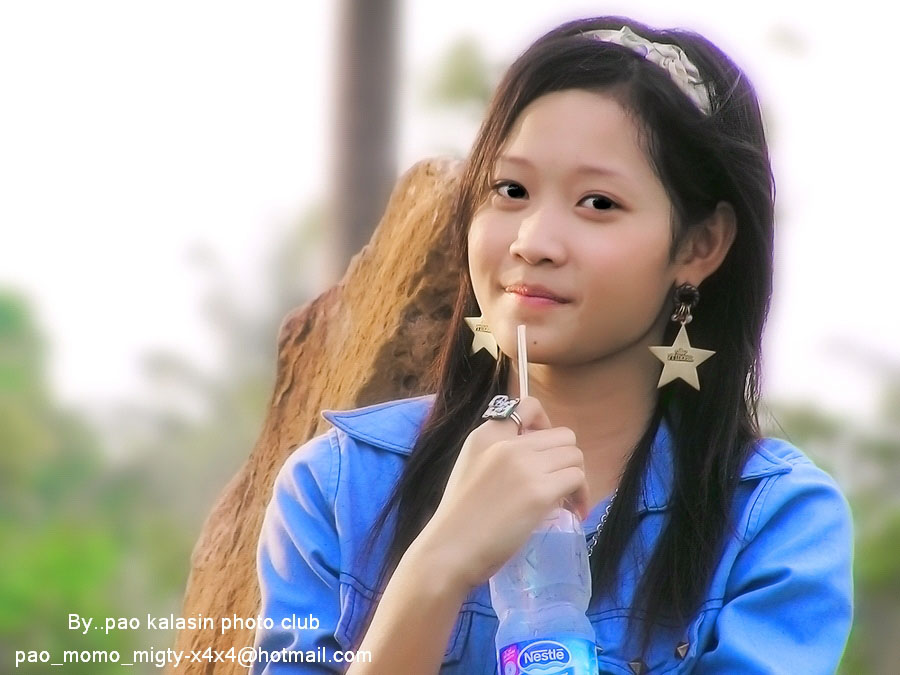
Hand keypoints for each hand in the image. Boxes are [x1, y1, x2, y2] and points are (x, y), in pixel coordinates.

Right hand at [417, 395, 588, 591]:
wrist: (449, 549)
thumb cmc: (458, 518)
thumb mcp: (470, 467)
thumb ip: (497, 453)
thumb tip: (536, 456)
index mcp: (486, 434)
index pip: (529, 406)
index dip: (546, 425)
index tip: (545, 451)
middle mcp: (507, 443)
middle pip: (563, 435)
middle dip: (566, 459)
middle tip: (559, 484)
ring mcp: (525, 466)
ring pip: (575, 456)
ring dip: (576, 478)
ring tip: (566, 501)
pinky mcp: (540, 493)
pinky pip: (577, 480)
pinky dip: (580, 496)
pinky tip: (571, 513)